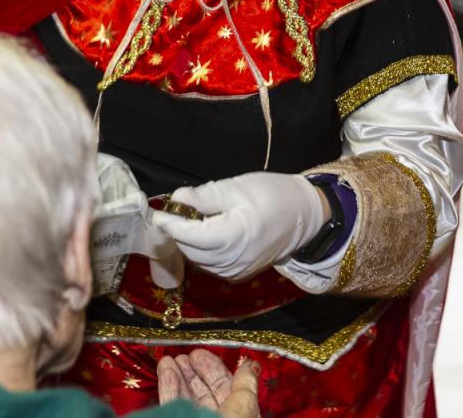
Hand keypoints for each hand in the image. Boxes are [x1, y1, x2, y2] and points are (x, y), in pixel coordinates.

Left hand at [152, 172, 327, 280]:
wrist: (304, 216)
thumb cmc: (273, 195)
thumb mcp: (238, 187)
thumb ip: (206, 196)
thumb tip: (176, 198)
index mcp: (234, 237)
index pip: (190, 235)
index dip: (171, 223)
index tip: (157, 212)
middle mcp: (233, 261)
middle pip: (190, 249)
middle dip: (180, 231)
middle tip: (179, 209)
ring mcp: (235, 272)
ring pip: (197, 259)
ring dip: (190, 241)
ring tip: (198, 219)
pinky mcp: (238, 275)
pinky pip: (209, 265)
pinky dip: (203, 250)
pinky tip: (210, 233)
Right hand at [158, 351, 259, 417]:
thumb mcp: (244, 404)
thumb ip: (245, 383)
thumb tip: (252, 365)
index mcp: (239, 417)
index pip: (227, 389)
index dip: (214, 370)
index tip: (200, 354)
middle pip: (205, 394)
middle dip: (194, 372)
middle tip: (185, 356)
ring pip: (187, 399)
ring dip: (178, 376)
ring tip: (170, 360)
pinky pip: (174, 405)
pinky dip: (169, 387)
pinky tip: (166, 370)